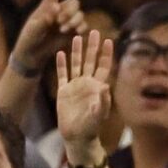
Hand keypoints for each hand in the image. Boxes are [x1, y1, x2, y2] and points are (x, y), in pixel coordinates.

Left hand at [10, 0, 85, 76]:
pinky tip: (76, 32)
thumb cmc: (28, 39)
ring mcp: (66, 22)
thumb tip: (55, 8)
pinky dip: (81, 27)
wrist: (32, 55)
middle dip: (70, 10)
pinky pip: (83, 25)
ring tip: (63, 29)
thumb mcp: (32, 29)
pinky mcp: (72, 33)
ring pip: (79, 13)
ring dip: (74, 20)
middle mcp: (59, 11)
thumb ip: (43, 20)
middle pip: (74, 2)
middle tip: (60, 22)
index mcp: (47, 6)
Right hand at [55, 30, 113, 159]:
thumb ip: (103, 100)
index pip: (103, 66)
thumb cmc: (91, 127)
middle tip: (93, 31)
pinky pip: (62, 75)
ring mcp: (75, 86)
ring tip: (76, 36)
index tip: (108, 40)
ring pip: (76, 64)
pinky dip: (61, 64)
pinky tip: (59, 53)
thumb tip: (106, 85)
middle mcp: (86, 83)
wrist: (77, 136)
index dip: (106, 54)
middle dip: (92, 46)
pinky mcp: (63, 91)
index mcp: (97, 87)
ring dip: (76, 51)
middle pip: (90, 60)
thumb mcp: (98, 114)